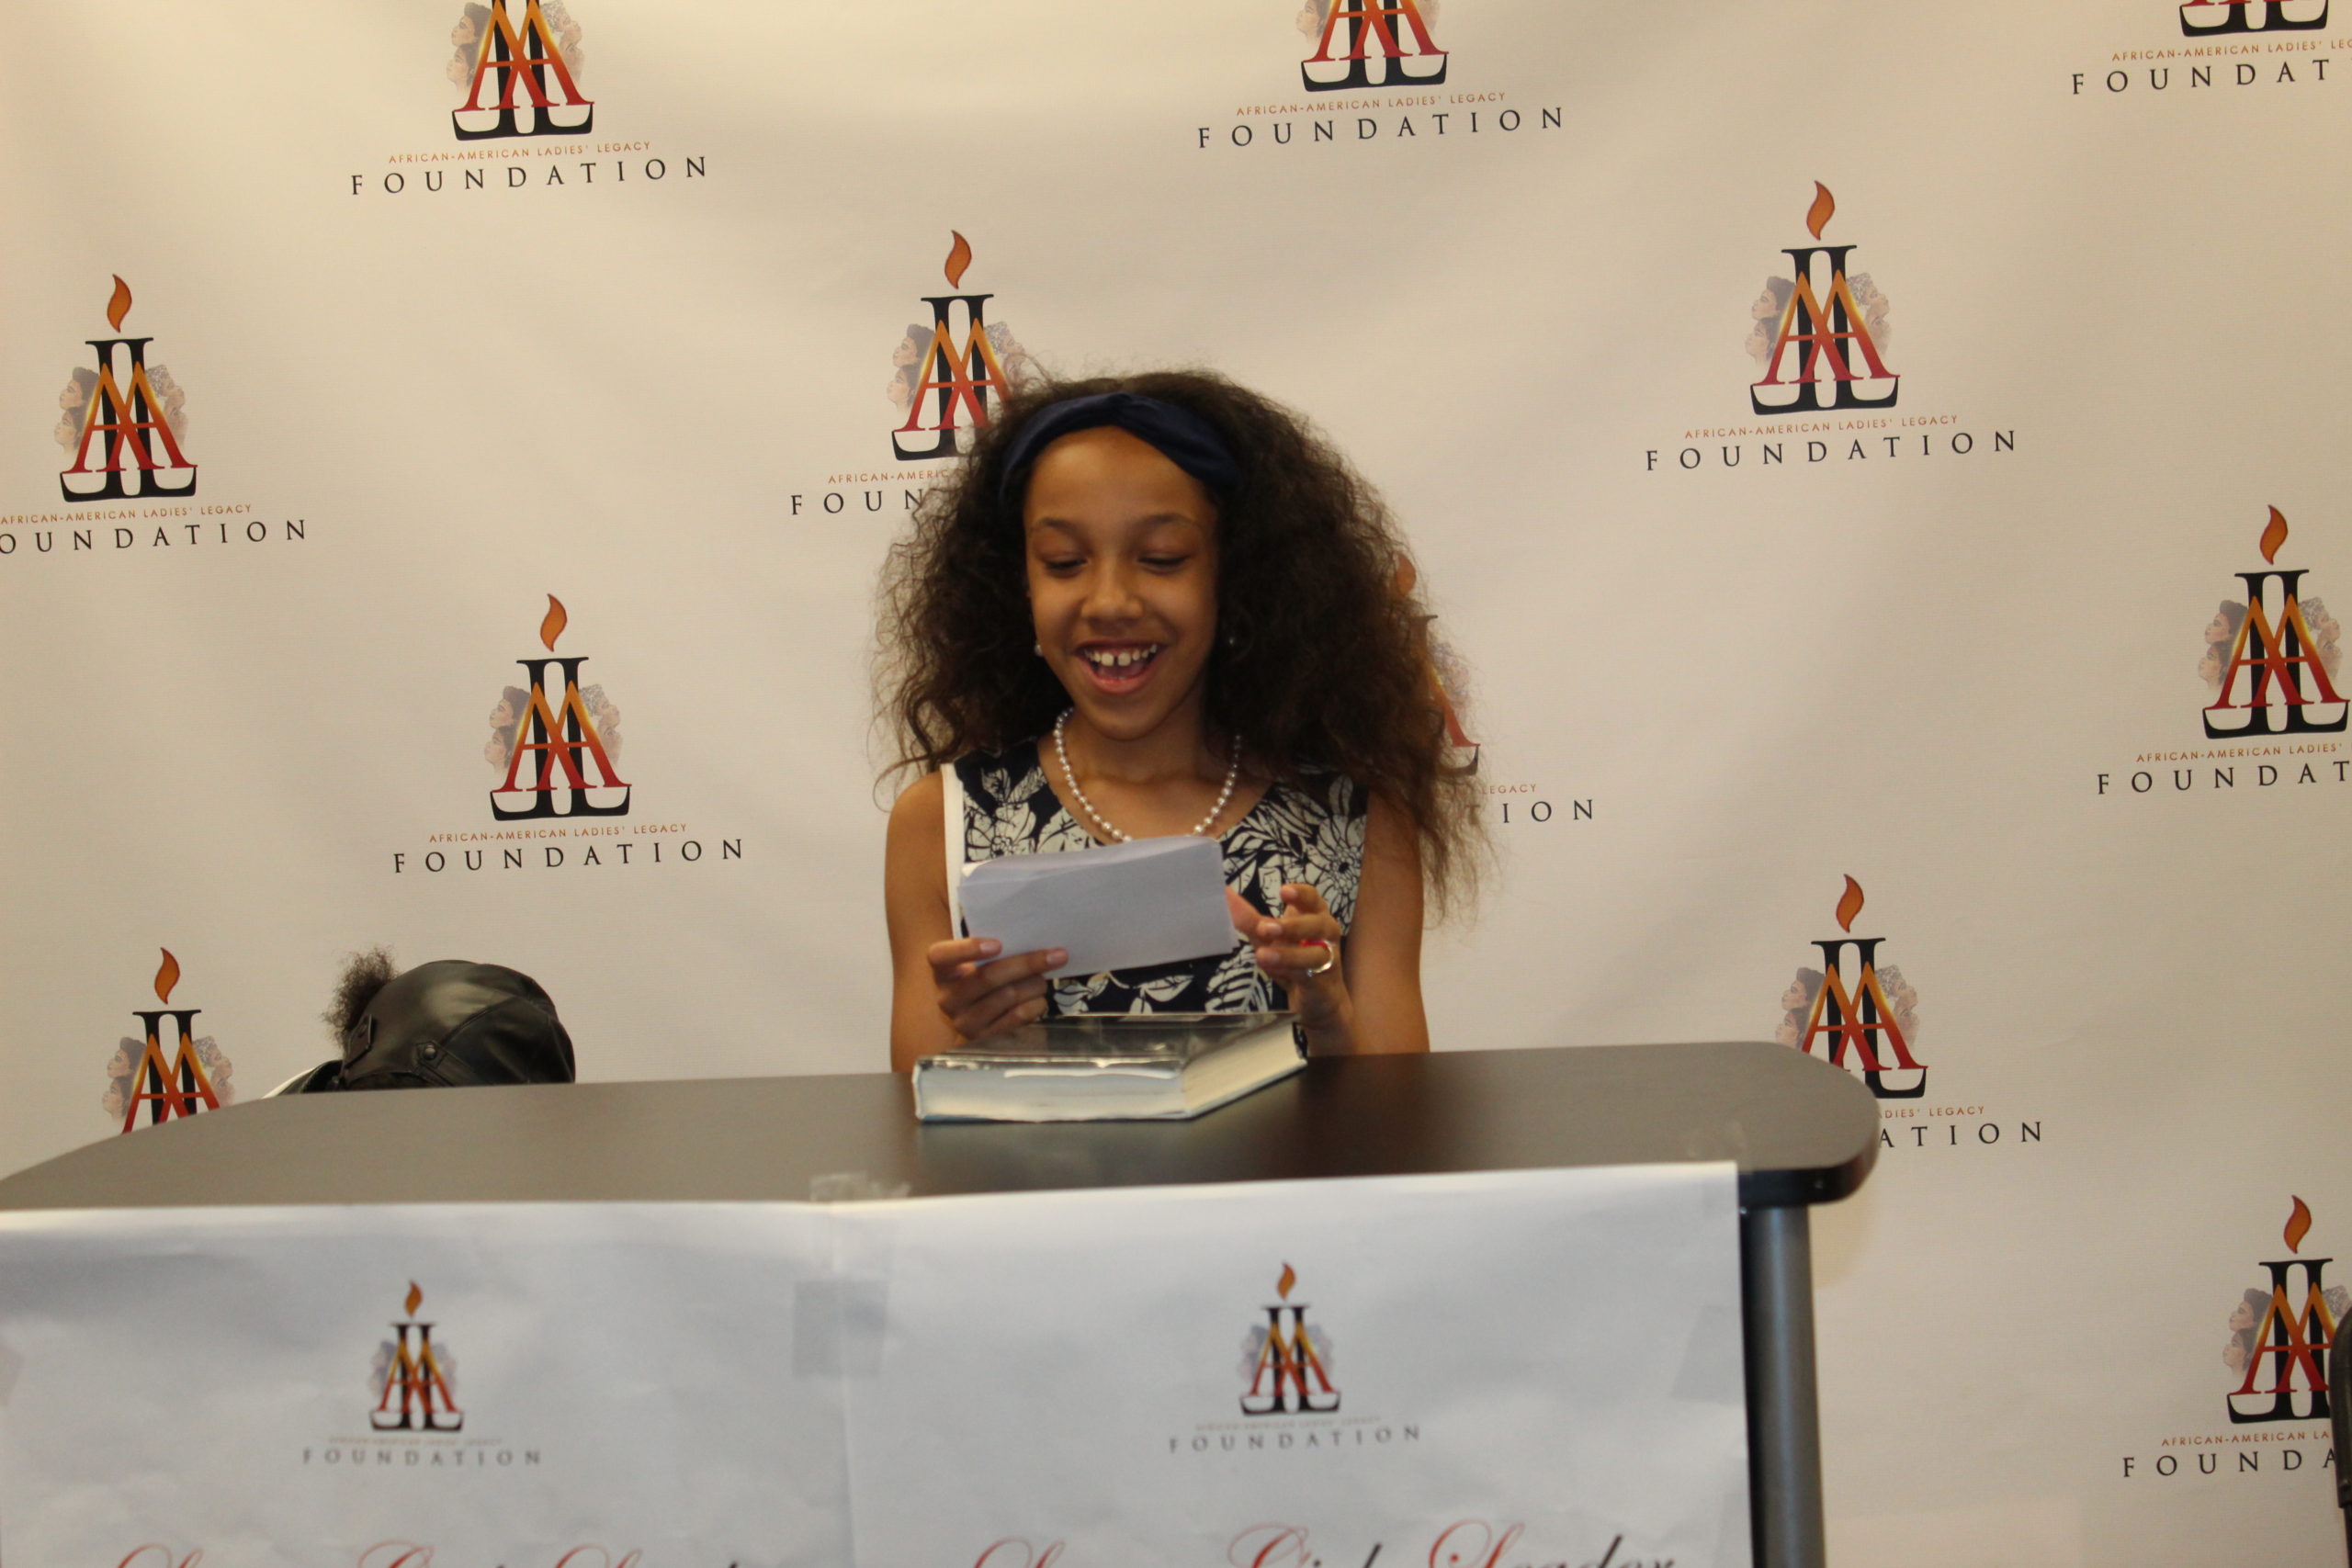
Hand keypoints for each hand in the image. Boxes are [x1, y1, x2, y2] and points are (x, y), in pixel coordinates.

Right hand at [926, 937, 1066, 1042]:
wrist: (979, 1019)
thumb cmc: (983, 979)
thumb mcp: (978, 963)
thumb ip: (993, 950)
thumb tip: (1032, 938)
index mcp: (942, 972)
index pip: (940, 956)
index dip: (967, 949)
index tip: (997, 944)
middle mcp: (948, 998)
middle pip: (987, 977)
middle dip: (1026, 963)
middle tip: (1056, 955)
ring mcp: (964, 1022)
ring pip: (1007, 996)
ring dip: (1034, 984)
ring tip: (1045, 977)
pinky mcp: (984, 1039)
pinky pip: (1016, 1017)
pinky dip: (1035, 1004)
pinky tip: (1040, 999)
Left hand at [1227, 883, 1350, 1037]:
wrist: (1316, 995)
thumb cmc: (1291, 956)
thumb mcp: (1267, 936)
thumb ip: (1248, 918)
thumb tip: (1224, 896)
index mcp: (1313, 914)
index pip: (1312, 898)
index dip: (1301, 894)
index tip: (1283, 891)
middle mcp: (1325, 932)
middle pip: (1317, 924)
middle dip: (1292, 925)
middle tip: (1264, 928)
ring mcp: (1327, 957)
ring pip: (1314, 953)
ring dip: (1287, 954)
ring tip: (1262, 955)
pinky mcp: (1322, 980)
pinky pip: (1309, 974)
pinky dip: (1290, 972)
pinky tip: (1273, 970)